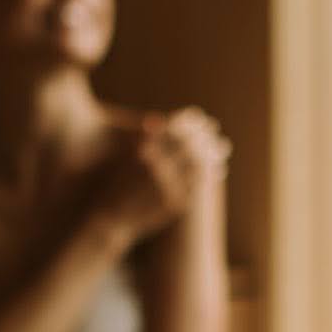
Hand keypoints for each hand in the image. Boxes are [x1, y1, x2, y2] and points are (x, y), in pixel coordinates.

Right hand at [100, 107, 229, 237]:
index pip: (175, 128)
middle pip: (190, 145)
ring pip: (198, 165)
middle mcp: (156, 166)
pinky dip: (208, 174)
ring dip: (213, 154)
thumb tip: (159, 119)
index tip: (200, 116)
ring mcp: (166, 186)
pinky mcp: (173, 203)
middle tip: (214, 129)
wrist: (109, 215)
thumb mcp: (125, 155)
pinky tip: (216, 169)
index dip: (190, 122)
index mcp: (143, 149)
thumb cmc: (114, 180)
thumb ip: (143, 137)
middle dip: (205, 137)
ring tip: (223, 147)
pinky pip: (196, 185)